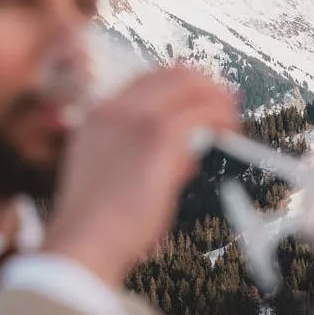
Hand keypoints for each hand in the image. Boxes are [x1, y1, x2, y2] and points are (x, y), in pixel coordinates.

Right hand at [43, 66, 238, 285]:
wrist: (84, 241)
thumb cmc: (96, 222)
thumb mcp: (108, 172)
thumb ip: (142, 153)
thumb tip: (185, 150)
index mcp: (100, 114)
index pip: (149, 78)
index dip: (183, 83)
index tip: (201, 96)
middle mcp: (117, 108)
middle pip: (174, 73)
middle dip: (206, 84)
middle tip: (225, 104)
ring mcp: (137, 119)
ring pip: (192, 87)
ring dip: (217, 100)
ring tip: (229, 121)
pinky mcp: (159, 138)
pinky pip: (201, 114)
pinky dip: (220, 117)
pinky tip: (227, 133)